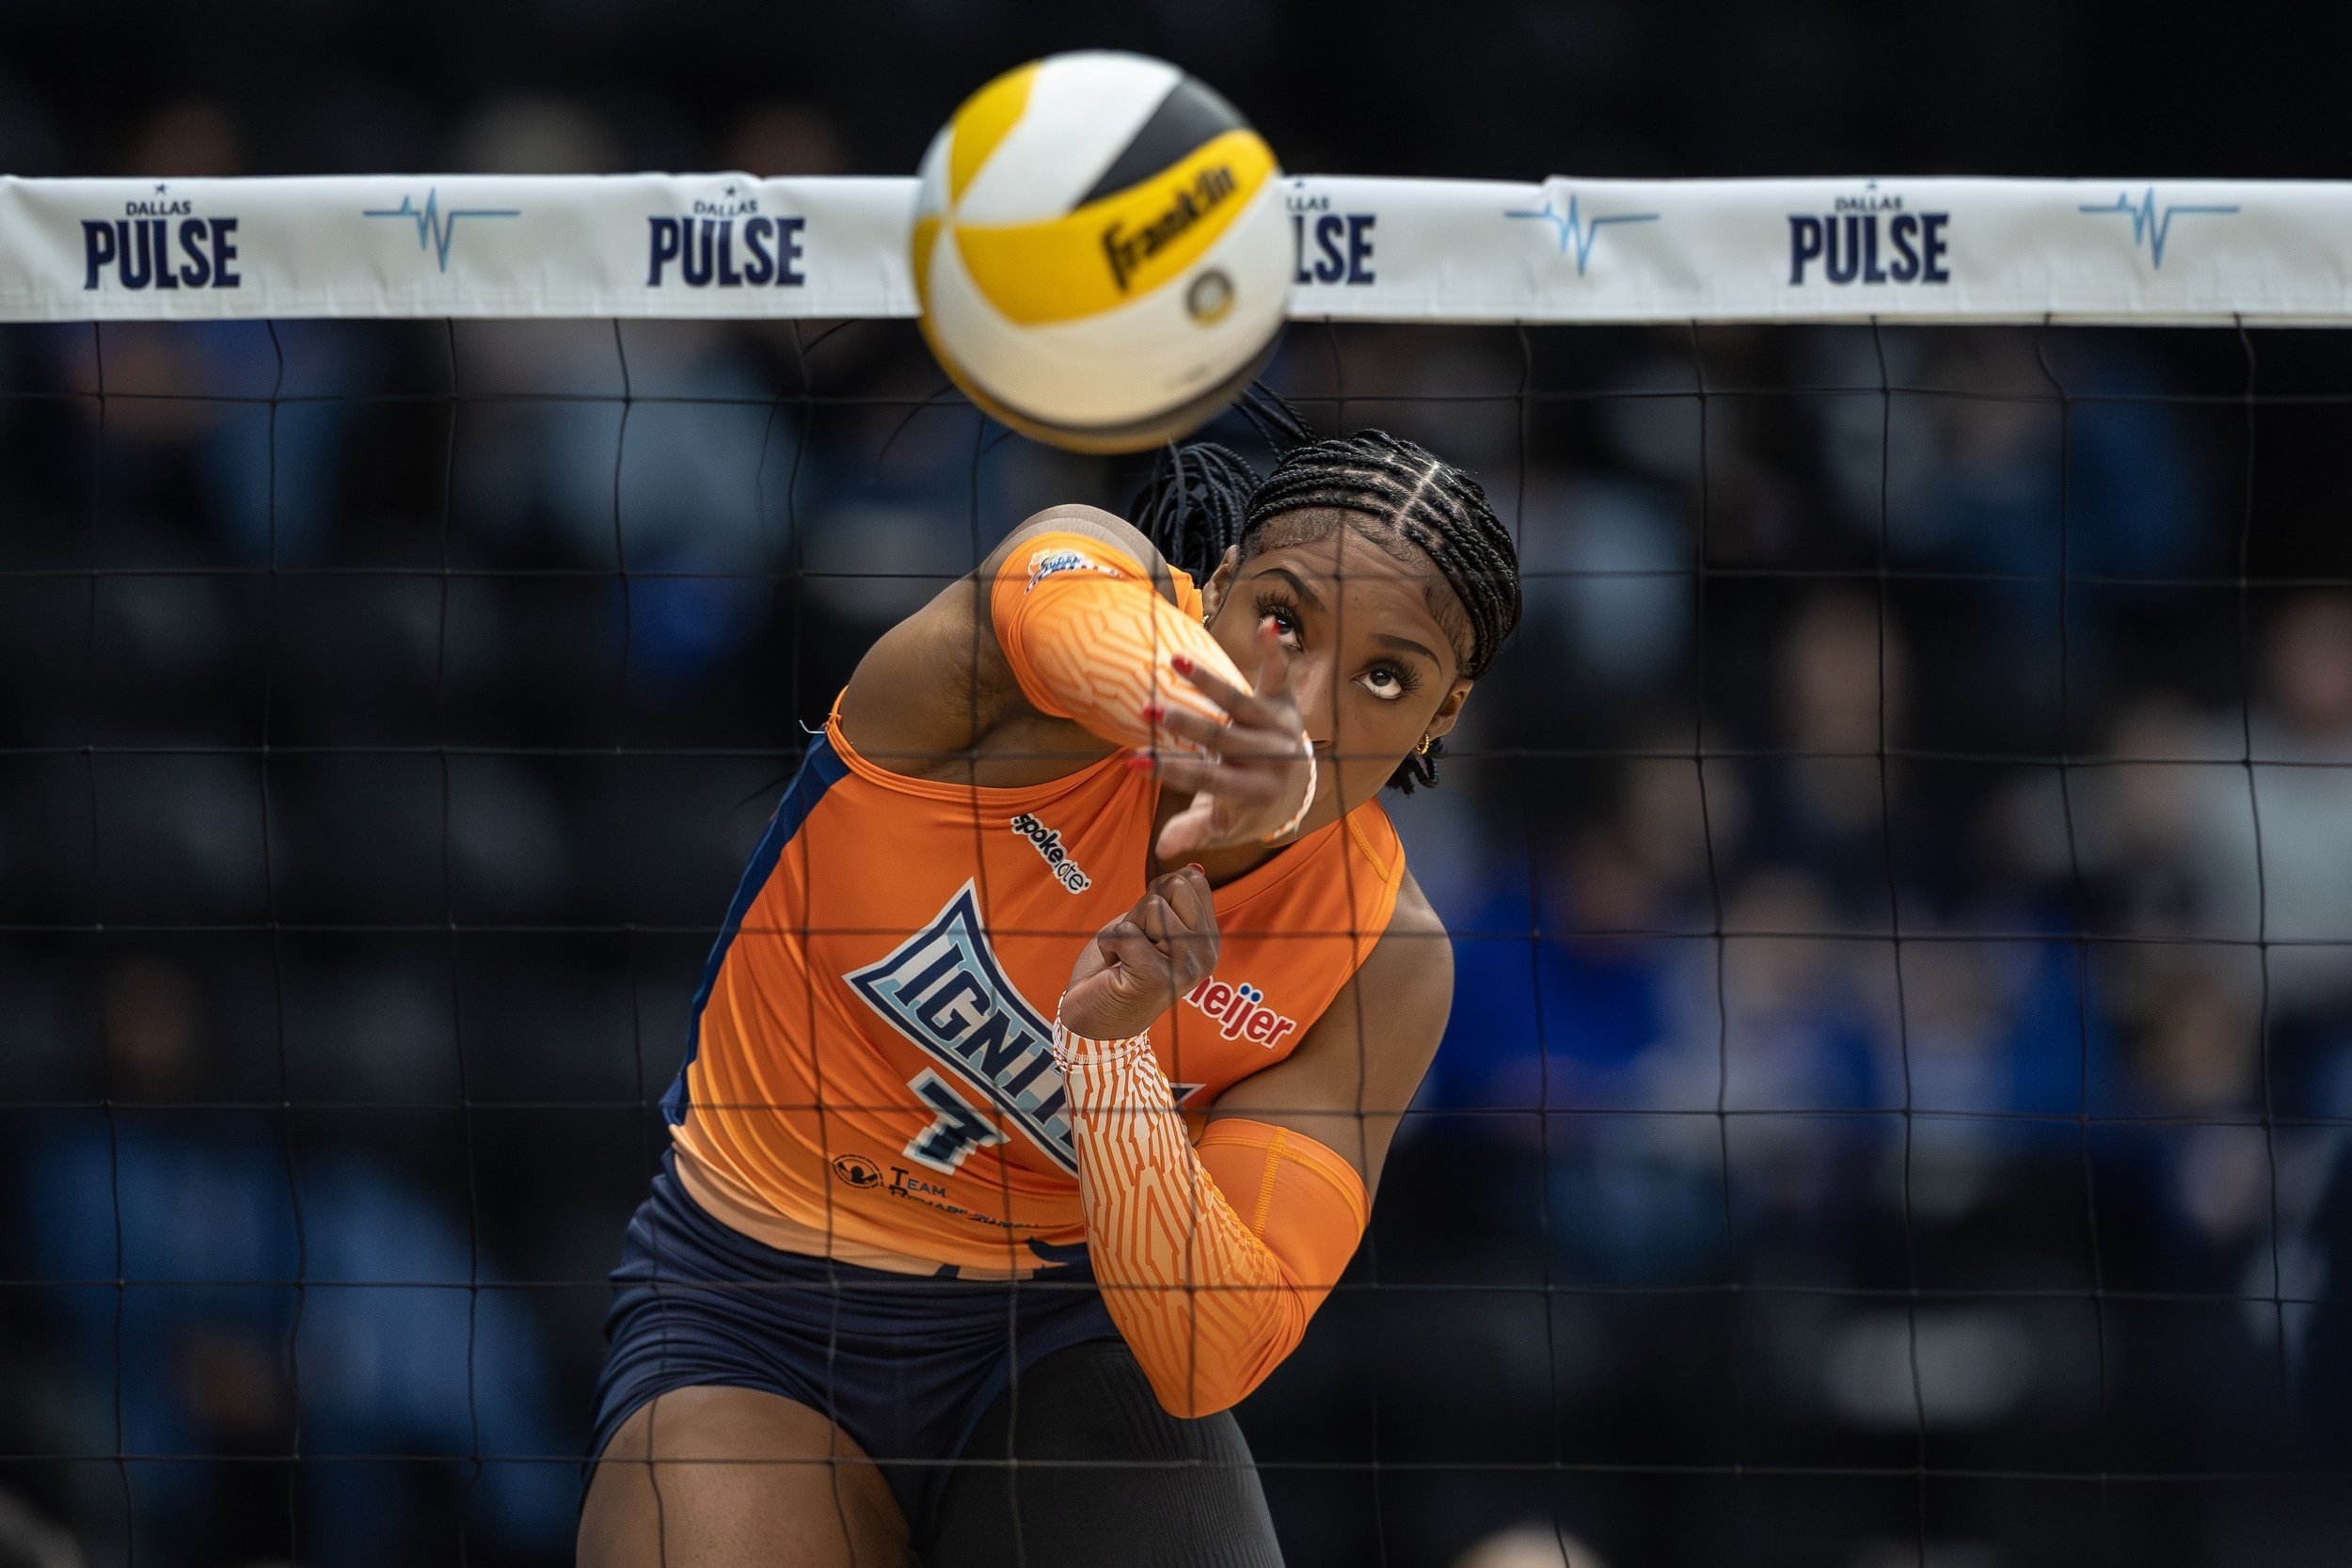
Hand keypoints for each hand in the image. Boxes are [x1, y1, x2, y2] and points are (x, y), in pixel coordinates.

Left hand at [1060, 866, 1220, 1040]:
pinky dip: (1108, 945)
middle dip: (1142, 910)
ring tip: (1127, 958)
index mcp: (1208, 939)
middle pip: (1174, 887)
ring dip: (1125, 929)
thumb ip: (1170, 899)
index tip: (1148, 930)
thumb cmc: (1120, 969)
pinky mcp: (1157, 977)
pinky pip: (1125, 932)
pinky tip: (1115, 968)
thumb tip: (1195, 868)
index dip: (1157, 896)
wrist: (1094, 1022)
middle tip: (1136, 945)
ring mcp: (1186, 968)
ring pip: (1152, 907)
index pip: (1190, 881)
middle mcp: (1206, 955)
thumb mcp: (1148, 925)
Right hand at [1136, 616, 1315, 858]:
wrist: (1294, 785)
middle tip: (1145, 707)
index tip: (1132, 762)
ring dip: (1209, 681)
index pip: (1207, 780)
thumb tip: (1161, 852)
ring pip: (1242, 702)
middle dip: (1182, 723)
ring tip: (1175, 660)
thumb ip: (1193, 831)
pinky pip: (1279, 675)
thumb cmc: (1244, 804)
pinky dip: (1274, 651)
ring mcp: (1281, 727)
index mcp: (1255, 791)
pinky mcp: (1284, 702)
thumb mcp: (1220, 824)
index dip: (1169, 772)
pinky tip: (1267, 624)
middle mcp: (1272, 757)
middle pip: (1223, 739)